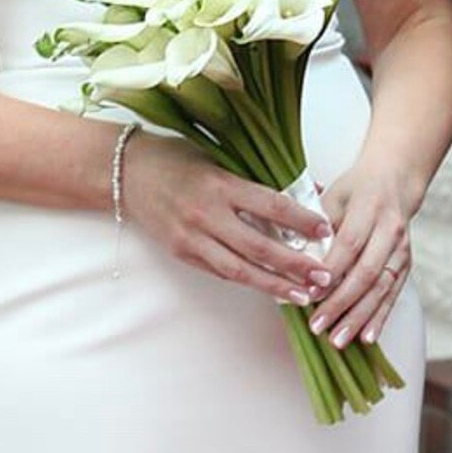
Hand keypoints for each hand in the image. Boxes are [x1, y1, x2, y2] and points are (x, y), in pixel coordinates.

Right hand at [122, 132, 334, 304]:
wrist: (124, 172)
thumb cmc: (175, 158)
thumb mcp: (219, 157)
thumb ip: (260, 177)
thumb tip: (310, 189)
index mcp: (220, 184)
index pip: (271, 206)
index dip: (302, 221)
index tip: (327, 231)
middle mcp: (206, 214)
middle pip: (260, 246)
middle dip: (295, 265)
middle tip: (325, 276)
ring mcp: (192, 237)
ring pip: (240, 270)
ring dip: (275, 285)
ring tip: (303, 295)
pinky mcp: (182, 253)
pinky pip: (221, 272)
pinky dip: (248, 281)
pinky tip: (270, 288)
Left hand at [309, 163, 412, 348]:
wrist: (393, 181)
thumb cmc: (354, 190)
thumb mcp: (332, 196)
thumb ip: (315, 225)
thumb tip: (293, 257)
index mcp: (369, 208)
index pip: (348, 244)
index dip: (330, 271)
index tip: (310, 292)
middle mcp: (390, 230)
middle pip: (365, 272)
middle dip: (341, 303)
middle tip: (318, 325)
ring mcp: (401, 249)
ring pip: (381, 288)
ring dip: (359, 317)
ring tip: (338, 340)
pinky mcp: (406, 264)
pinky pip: (393, 295)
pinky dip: (380, 317)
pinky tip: (367, 337)